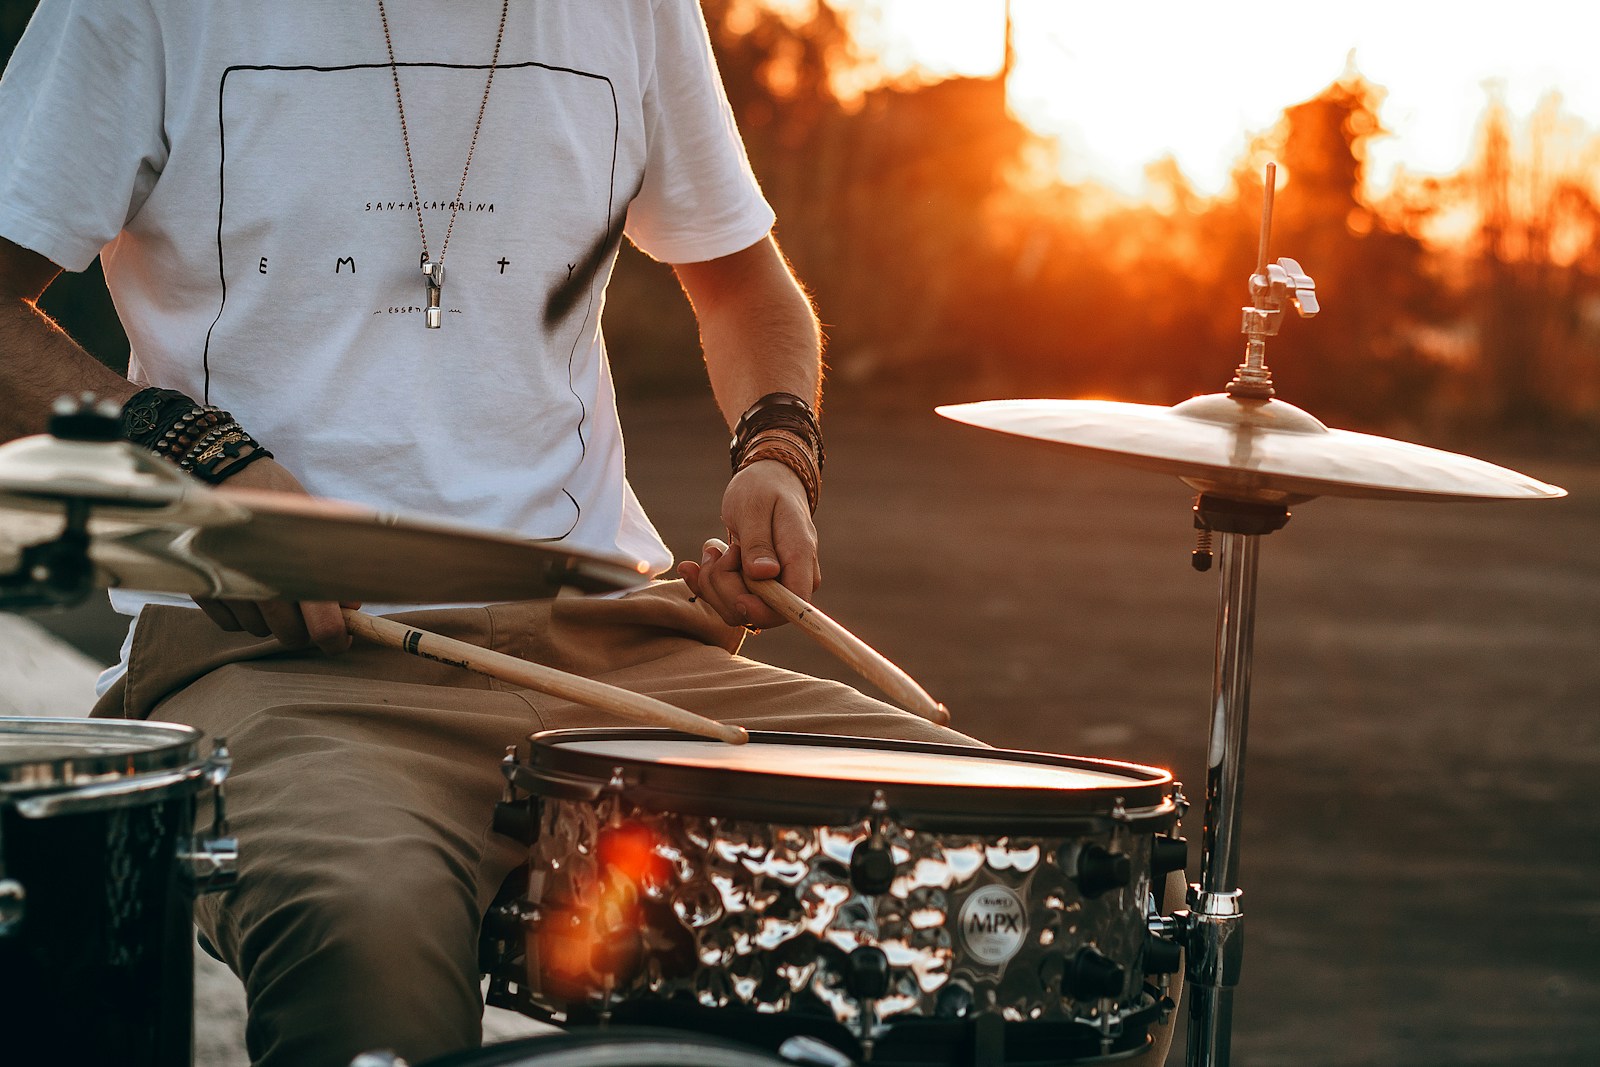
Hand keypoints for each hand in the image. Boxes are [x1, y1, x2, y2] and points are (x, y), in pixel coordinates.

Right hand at [191, 458, 352, 654]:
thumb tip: (350, 606)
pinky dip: (244, 616)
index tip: (342, 638)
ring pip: (258, 631)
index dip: (336, 640)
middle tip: (312, 614)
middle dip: (305, 631)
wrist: (224, 469)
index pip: (322, 626)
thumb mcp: (317, 519)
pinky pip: (230, 624)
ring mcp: (225, 586)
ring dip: (273, 621)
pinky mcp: (200, 586)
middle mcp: (257, 581)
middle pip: (289, 636)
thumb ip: (337, 563)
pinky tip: (251, 592)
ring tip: (278, 593)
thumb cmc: (278, 495)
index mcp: (293, 564)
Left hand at [677, 459, 818, 629]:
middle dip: (725, 587)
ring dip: (713, 582)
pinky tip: (691, 567)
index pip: (793, 607)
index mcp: (800, 559)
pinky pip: (726, 600)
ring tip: (712, 549)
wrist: (767, 482)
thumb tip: (765, 574)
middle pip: (758, 612)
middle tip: (718, 550)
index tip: (738, 598)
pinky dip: (705, 584)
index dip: (763, 612)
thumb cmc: (763, 489)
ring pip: (737, 609)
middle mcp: (792, 579)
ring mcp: (773, 585)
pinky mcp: (754, 586)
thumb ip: (758, 542)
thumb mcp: (755, 508)